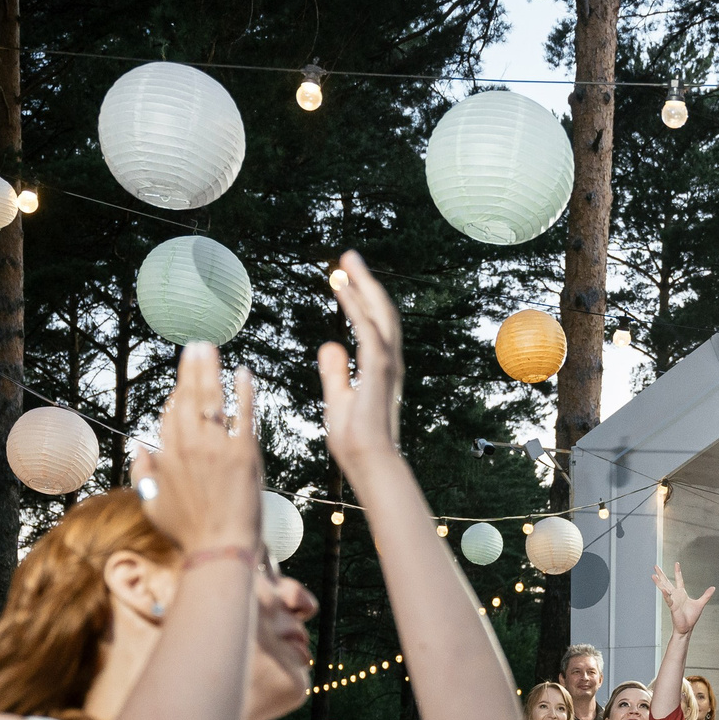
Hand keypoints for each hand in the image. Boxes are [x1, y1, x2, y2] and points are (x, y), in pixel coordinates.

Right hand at [138, 342, 261, 550]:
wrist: (220, 547)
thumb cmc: (187, 532)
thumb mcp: (152, 504)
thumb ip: (143, 473)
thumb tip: (138, 447)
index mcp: (167, 455)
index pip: (170, 413)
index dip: (176, 394)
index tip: (182, 380)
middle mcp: (189, 445)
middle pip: (188, 398)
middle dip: (191, 369)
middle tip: (195, 346)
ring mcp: (217, 447)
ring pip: (212, 399)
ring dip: (211, 370)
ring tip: (211, 348)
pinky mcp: (244, 453)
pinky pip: (244, 414)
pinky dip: (244, 392)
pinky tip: (244, 373)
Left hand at [317, 254, 402, 475]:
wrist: (368, 462)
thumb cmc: (355, 441)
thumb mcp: (339, 399)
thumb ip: (335, 372)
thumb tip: (329, 345)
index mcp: (380, 368)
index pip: (373, 324)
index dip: (361, 299)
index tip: (344, 279)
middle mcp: (389, 361)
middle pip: (381, 312)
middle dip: (366, 282)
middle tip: (349, 257)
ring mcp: (387, 365)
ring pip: (378, 314)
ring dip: (362, 285)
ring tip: (347, 261)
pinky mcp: (378, 371)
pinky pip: (368, 330)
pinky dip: (355, 305)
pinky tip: (342, 287)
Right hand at [652, 565, 713, 635]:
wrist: (687, 627)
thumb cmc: (692, 617)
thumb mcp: (701, 603)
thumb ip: (706, 595)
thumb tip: (713, 588)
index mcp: (682, 593)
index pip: (679, 579)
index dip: (677, 571)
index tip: (676, 563)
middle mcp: (676, 595)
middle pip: (667, 582)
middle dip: (661, 574)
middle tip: (656, 566)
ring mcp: (673, 600)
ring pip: (664, 589)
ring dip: (659, 582)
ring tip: (653, 575)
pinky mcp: (672, 607)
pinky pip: (668, 599)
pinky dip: (666, 594)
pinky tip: (663, 589)